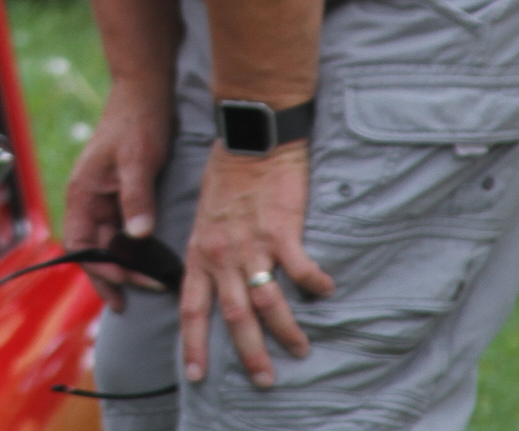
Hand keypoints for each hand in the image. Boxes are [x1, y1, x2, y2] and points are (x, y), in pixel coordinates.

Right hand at [61, 78, 174, 309]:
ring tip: (155, 284)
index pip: (80, 245)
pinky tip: (155, 260)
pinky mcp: (124, 194)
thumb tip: (138, 237)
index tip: (123, 291)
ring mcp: (107, 197)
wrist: (146, 91)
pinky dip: (138, 248)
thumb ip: (136, 197)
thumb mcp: (137, 160)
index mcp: (82, 192)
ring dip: (130, 264)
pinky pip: (126, 230)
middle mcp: (90, 199)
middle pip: (96, 249)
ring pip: (112, 242)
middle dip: (117, 274)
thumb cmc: (136, 121)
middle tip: (144, 295)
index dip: (97, 271)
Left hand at [180, 142, 336, 387]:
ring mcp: (251, 244)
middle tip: (264, 381)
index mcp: (200, 252)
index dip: (193, 344)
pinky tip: (326, 291)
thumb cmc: (226, 175)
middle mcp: (222, 253)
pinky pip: (301, 269)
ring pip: (267, 301)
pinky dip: (315, 285)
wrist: (249, 138)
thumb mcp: (203, 218)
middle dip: (249, 353)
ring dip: (285, 331)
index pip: (191, 308)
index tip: (198, 375)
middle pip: (233, 316)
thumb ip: (208, 252)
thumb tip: (213, 283)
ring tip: (300, 349)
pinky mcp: (281, 230)